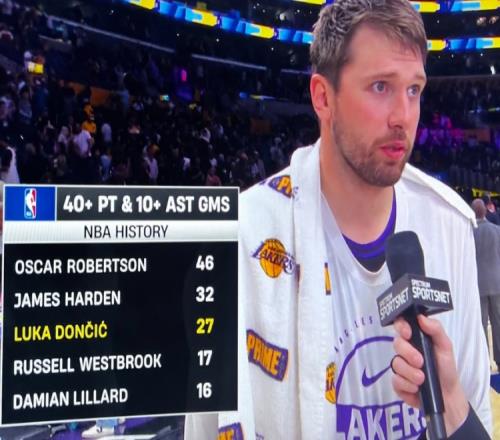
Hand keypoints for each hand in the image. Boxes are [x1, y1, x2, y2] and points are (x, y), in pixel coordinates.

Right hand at [392, 314, 468, 435]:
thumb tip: (421, 317)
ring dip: (410, 372)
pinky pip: (395, 380)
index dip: (401, 326)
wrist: (448, 396)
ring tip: (422, 379)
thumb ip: (436, 329)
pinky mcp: (398, 383)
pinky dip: (407, 385)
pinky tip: (416, 388)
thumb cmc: (446, 368)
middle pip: (396, 344)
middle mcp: (404, 351)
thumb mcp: (446, 346)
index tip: (408, 333)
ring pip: (395, 364)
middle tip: (420, 361)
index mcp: (415, 338)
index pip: (400, 325)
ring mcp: (400, 367)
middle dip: (408, 353)